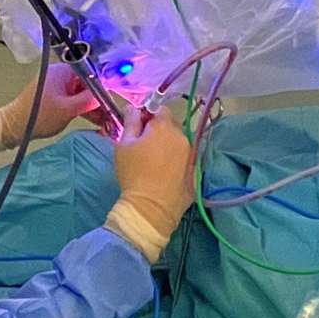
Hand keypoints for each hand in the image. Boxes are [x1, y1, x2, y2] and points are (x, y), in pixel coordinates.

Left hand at [0, 65, 103, 149]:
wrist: (14, 127)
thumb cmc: (38, 116)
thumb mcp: (68, 109)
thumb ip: (88, 100)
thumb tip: (105, 94)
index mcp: (61, 71)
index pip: (90, 73)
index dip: (103, 86)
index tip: (113, 98)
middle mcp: (59, 75)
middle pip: (86, 83)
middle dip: (99, 99)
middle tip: (112, 113)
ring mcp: (57, 86)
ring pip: (81, 93)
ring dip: (92, 106)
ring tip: (106, 121)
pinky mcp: (54, 97)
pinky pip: (74, 99)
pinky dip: (83, 108)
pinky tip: (95, 119)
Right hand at [105, 108, 193, 261]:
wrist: (150, 208)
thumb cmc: (133, 174)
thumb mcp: (123, 145)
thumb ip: (130, 122)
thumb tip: (134, 108)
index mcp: (164, 127)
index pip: (160, 109)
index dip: (148, 116)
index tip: (138, 128)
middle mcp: (183, 137)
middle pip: (171, 125)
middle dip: (159, 130)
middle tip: (144, 145)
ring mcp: (192, 155)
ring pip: (179, 142)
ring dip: (168, 145)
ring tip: (155, 161)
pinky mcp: (195, 172)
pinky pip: (184, 159)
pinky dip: (176, 161)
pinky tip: (164, 173)